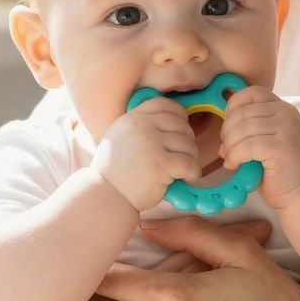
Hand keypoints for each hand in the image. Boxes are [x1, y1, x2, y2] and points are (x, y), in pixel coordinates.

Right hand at [94, 96, 199, 212]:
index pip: (164, 105)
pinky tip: (187, 180)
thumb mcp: (120, 139)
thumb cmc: (115, 174)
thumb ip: (140, 128)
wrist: (106, 196)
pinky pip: (190, 163)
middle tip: (183, 160)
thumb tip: (172, 124)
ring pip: (189, 145)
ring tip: (183, 173)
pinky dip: (193, 173)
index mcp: (132, 118)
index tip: (182, 132)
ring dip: (192, 160)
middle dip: (188, 144)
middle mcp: (141, 125)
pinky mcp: (161, 163)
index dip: (180, 117)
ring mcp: (151, 143)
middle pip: (181, 126)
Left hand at [220, 86, 299, 208]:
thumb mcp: (267, 138)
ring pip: (243, 129)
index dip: (233, 108)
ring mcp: (287, 129)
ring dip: (229, 146)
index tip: (229, 129)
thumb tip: (222, 124)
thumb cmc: (281, 168)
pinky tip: (234, 166)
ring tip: (229, 159)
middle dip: (227, 132)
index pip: (251, 93)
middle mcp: (287, 113)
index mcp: (283, 107)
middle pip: (243, 113)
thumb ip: (251, 126)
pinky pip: (247, 146)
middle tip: (225, 150)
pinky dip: (234, 156)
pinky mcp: (282, 147)